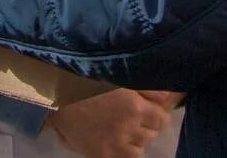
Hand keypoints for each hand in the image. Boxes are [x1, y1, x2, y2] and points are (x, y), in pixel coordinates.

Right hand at [48, 89, 175, 157]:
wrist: (54, 98)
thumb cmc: (86, 80)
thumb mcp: (118, 76)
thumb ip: (147, 87)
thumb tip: (171, 95)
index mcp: (134, 107)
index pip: (162, 119)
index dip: (158, 113)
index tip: (149, 107)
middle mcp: (128, 130)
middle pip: (152, 134)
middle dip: (147, 125)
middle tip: (134, 115)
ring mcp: (115, 146)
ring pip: (140, 148)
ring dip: (137, 139)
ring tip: (124, 128)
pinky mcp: (102, 156)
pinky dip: (126, 152)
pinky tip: (118, 142)